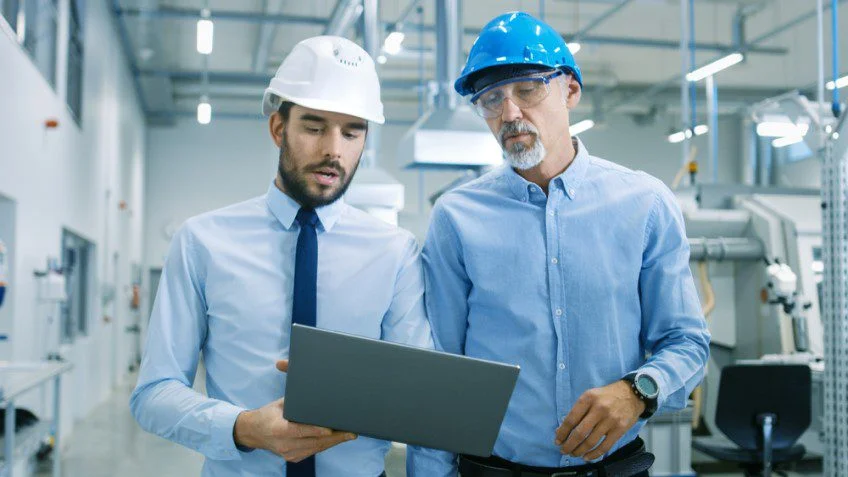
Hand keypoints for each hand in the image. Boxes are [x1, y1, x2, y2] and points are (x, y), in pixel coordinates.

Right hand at [232, 359, 356, 461]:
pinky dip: (325, 444)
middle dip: (335, 437)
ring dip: (334, 442)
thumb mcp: (278, 402)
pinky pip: (314, 452)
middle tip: (352, 431)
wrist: (253, 433)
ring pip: (316, 448)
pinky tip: (337, 438)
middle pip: (314, 442)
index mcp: (278, 429)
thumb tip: (297, 371)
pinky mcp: (294, 458)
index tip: (330, 429)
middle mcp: (284, 444)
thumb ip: (293, 393)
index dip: (316, 430)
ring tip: (349, 434)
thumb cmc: (268, 414)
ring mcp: (289, 453)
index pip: (300, 431)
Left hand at [554, 380, 643, 460]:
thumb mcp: (590, 396)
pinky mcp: (619, 429)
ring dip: (579, 451)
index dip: (562, 432)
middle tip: (563, 450)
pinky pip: (605, 446)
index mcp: (588, 398)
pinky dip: (594, 454)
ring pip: (591, 441)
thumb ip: (578, 411)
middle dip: (569, 444)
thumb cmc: (607, 395)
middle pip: (580, 432)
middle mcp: (599, 409)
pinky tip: (587, 457)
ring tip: (574, 454)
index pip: (571, 419)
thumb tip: (562, 429)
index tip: (557, 440)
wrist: (632, 394)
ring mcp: (610, 420)